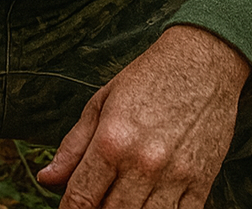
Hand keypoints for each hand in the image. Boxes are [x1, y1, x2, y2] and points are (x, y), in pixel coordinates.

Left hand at [37, 24, 250, 208]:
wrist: (205, 58)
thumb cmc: (152, 76)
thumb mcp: (104, 100)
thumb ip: (74, 144)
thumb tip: (47, 178)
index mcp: (112, 140)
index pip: (79, 200)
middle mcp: (142, 163)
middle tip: (97, 202)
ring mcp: (174, 176)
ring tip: (123, 202)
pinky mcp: (201, 183)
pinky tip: (151, 205)